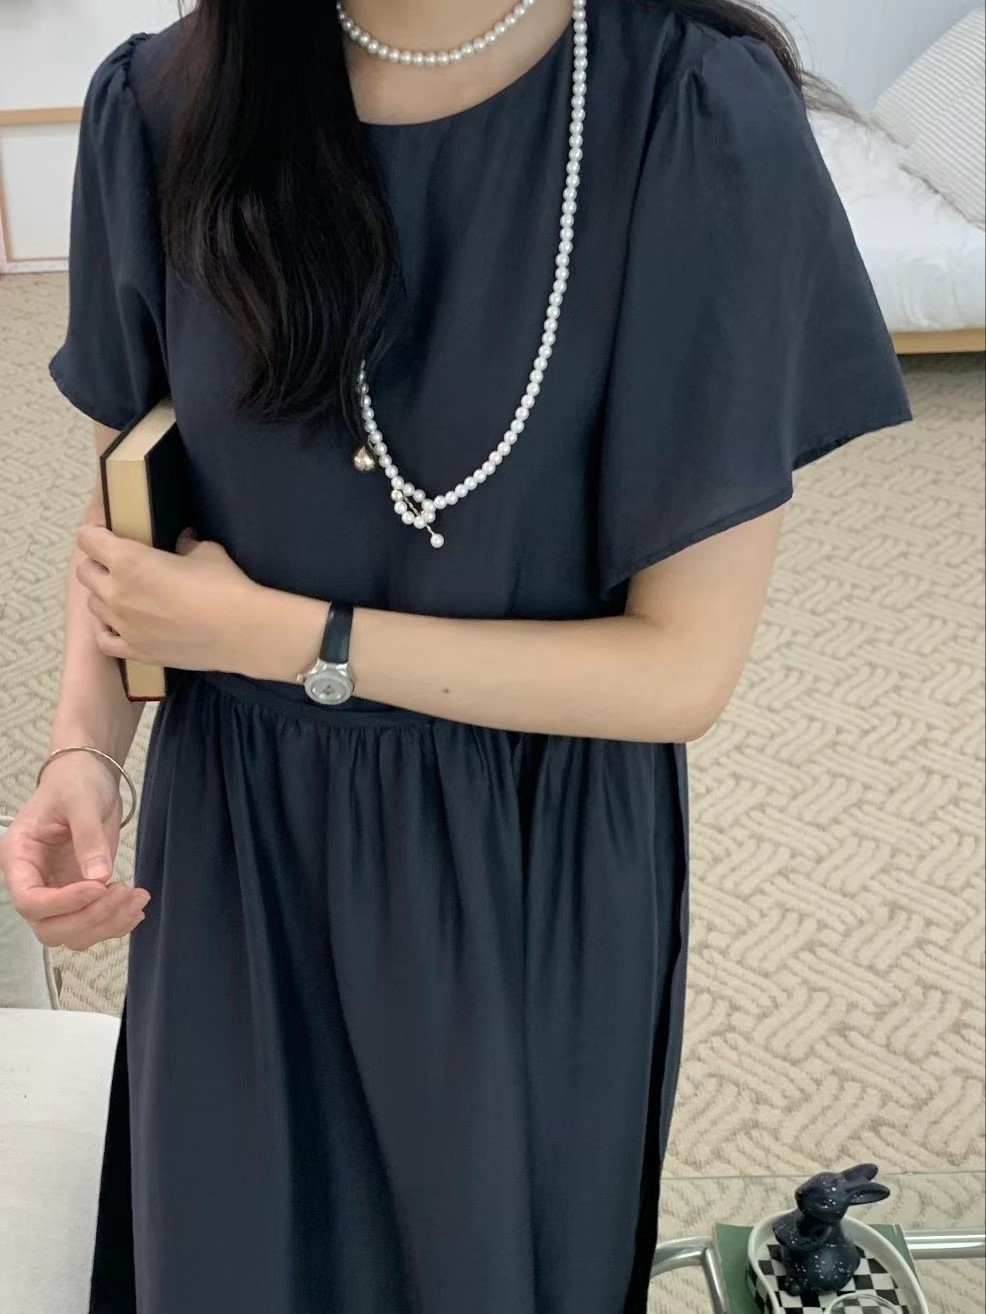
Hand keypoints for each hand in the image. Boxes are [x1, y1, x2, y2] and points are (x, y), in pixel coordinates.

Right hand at [0, 754, 149, 950]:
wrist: (89, 777)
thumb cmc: (75, 782)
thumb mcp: (80, 800)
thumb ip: (88, 837)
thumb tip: (99, 877)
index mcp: (19, 858)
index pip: (29, 900)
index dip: (63, 903)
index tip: (99, 887)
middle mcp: (34, 882)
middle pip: (49, 927)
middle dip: (89, 919)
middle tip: (124, 893)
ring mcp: (57, 892)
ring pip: (72, 933)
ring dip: (106, 925)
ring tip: (138, 899)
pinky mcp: (81, 894)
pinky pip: (92, 924)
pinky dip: (114, 924)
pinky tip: (135, 908)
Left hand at [75, 524, 260, 674]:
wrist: (240, 632)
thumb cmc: (223, 586)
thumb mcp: (205, 551)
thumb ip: (185, 543)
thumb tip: (182, 541)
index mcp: (128, 560)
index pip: (87, 539)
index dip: (96, 534)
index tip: (109, 535)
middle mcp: (116, 592)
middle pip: (85, 572)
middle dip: (98, 564)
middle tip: (119, 565)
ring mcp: (122, 624)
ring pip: (93, 605)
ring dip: (104, 596)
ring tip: (126, 596)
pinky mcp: (134, 650)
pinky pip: (104, 639)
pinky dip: (107, 629)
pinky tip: (122, 625)